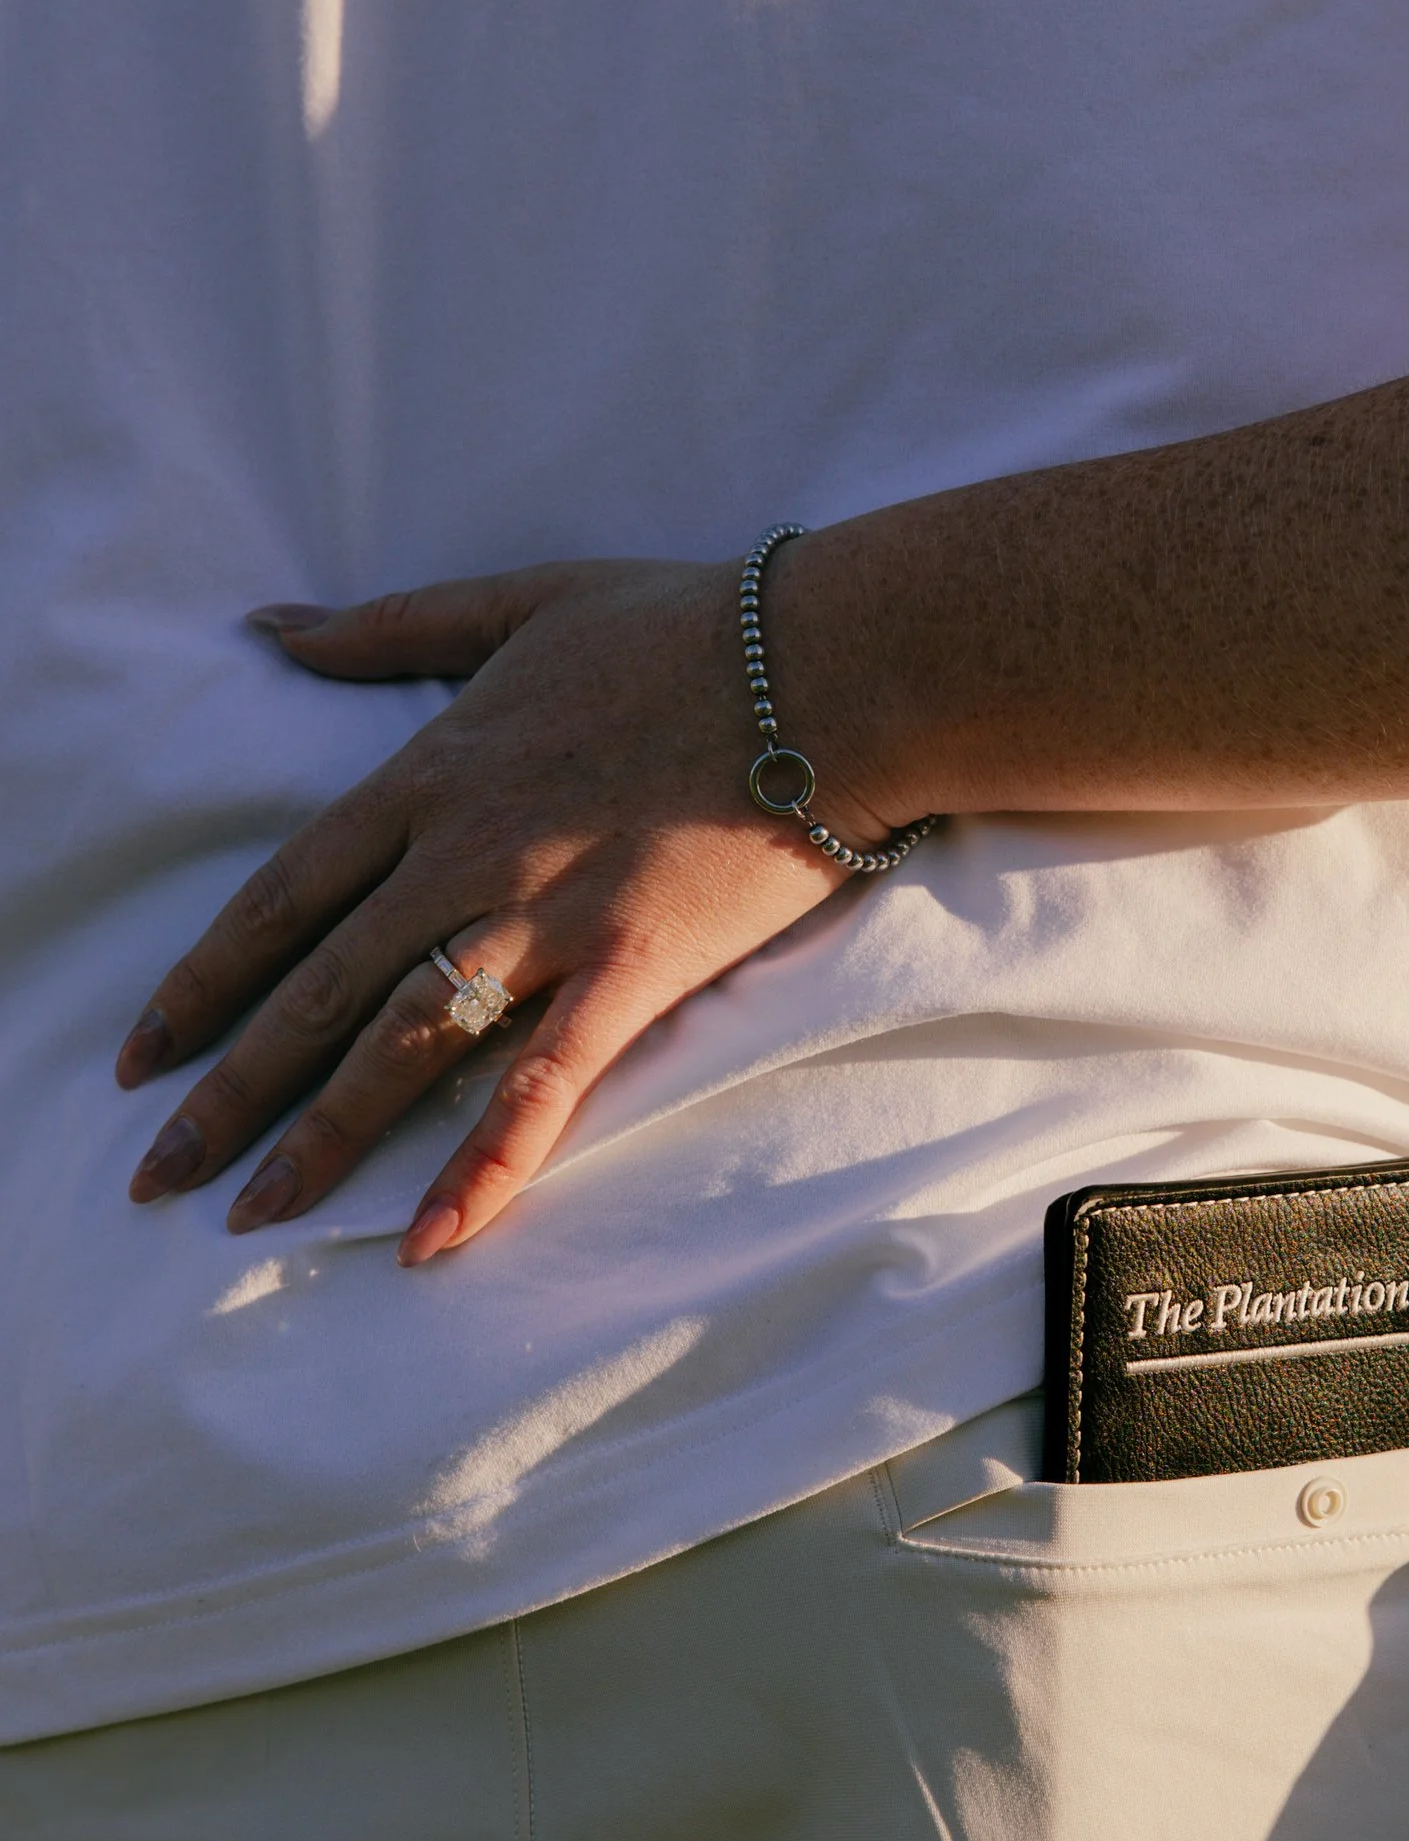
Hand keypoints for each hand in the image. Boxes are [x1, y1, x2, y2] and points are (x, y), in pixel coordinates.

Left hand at [117, 559, 893, 1263]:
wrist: (832, 665)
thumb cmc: (688, 625)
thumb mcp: (518, 601)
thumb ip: (388, 626)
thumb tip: (269, 626)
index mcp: (432, 772)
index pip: (285, 893)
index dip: (208, 978)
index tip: (145, 1050)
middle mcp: (467, 854)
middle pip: (318, 987)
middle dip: (229, 1089)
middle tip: (160, 1174)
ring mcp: (548, 916)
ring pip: (403, 1042)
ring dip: (321, 1136)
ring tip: (254, 1216)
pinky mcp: (633, 968)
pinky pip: (543, 1084)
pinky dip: (484, 1165)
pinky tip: (430, 1238)